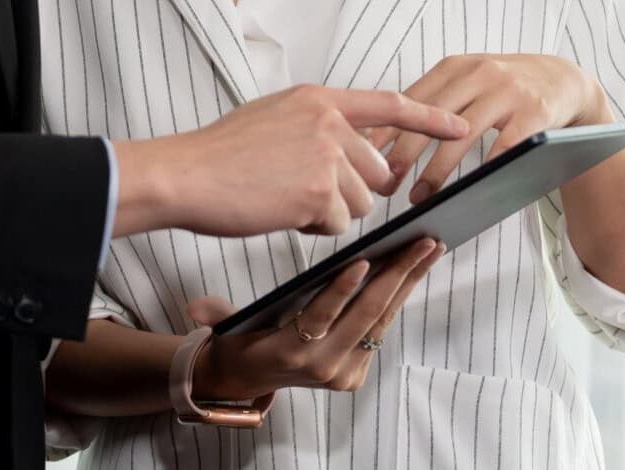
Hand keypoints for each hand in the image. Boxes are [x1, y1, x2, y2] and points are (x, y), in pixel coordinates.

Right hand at [114, 85, 468, 238]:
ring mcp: (327, 154)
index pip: (389, 104)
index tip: (461, 126)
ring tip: (283, 197)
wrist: (187, 174)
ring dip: (329, 212)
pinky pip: (338, 225)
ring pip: (360, 202)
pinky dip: (313, 228)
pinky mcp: (320, 191)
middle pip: (377, 170)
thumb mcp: (274, 117)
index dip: (430, 118)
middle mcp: (330, 120)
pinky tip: (281, 211)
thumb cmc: (221, 154)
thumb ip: (316, 125)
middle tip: (303, 190)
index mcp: (319, 98)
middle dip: (351, 191)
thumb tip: (350, 149)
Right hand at [189, 237, 444, 401]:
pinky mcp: (357, 371)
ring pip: (382, 320)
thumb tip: (194, 310)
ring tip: (430, 246)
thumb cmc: (241, 339)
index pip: (320, 317)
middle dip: (396, 276)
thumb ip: (217, 317)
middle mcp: (322, 367)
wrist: (249, 381)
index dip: (341, 291)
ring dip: (409, 281)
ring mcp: (344, 372)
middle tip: (421, 242)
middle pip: (364, 316)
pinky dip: (401, 294)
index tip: (363, 261)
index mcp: (290, 353)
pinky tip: (417, 265)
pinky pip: (382, 327)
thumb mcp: (228, 328)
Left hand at [369, 55, 611, 203]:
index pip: (410, 98)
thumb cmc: (504, 86)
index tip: (362, 157)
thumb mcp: (468, 81)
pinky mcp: (535, 113)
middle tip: (384, 184)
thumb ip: (434, 100)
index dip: (385, 129)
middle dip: (404, 152)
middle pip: (431, 116)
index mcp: (455, 66)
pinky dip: (485, 169)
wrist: (563, 78)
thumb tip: (383, 137)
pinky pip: (504, 146)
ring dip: (437, 170)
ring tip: (419, 196)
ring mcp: (508, 92)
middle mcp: (479, 73)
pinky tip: (469, 190)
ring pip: (464, 135)